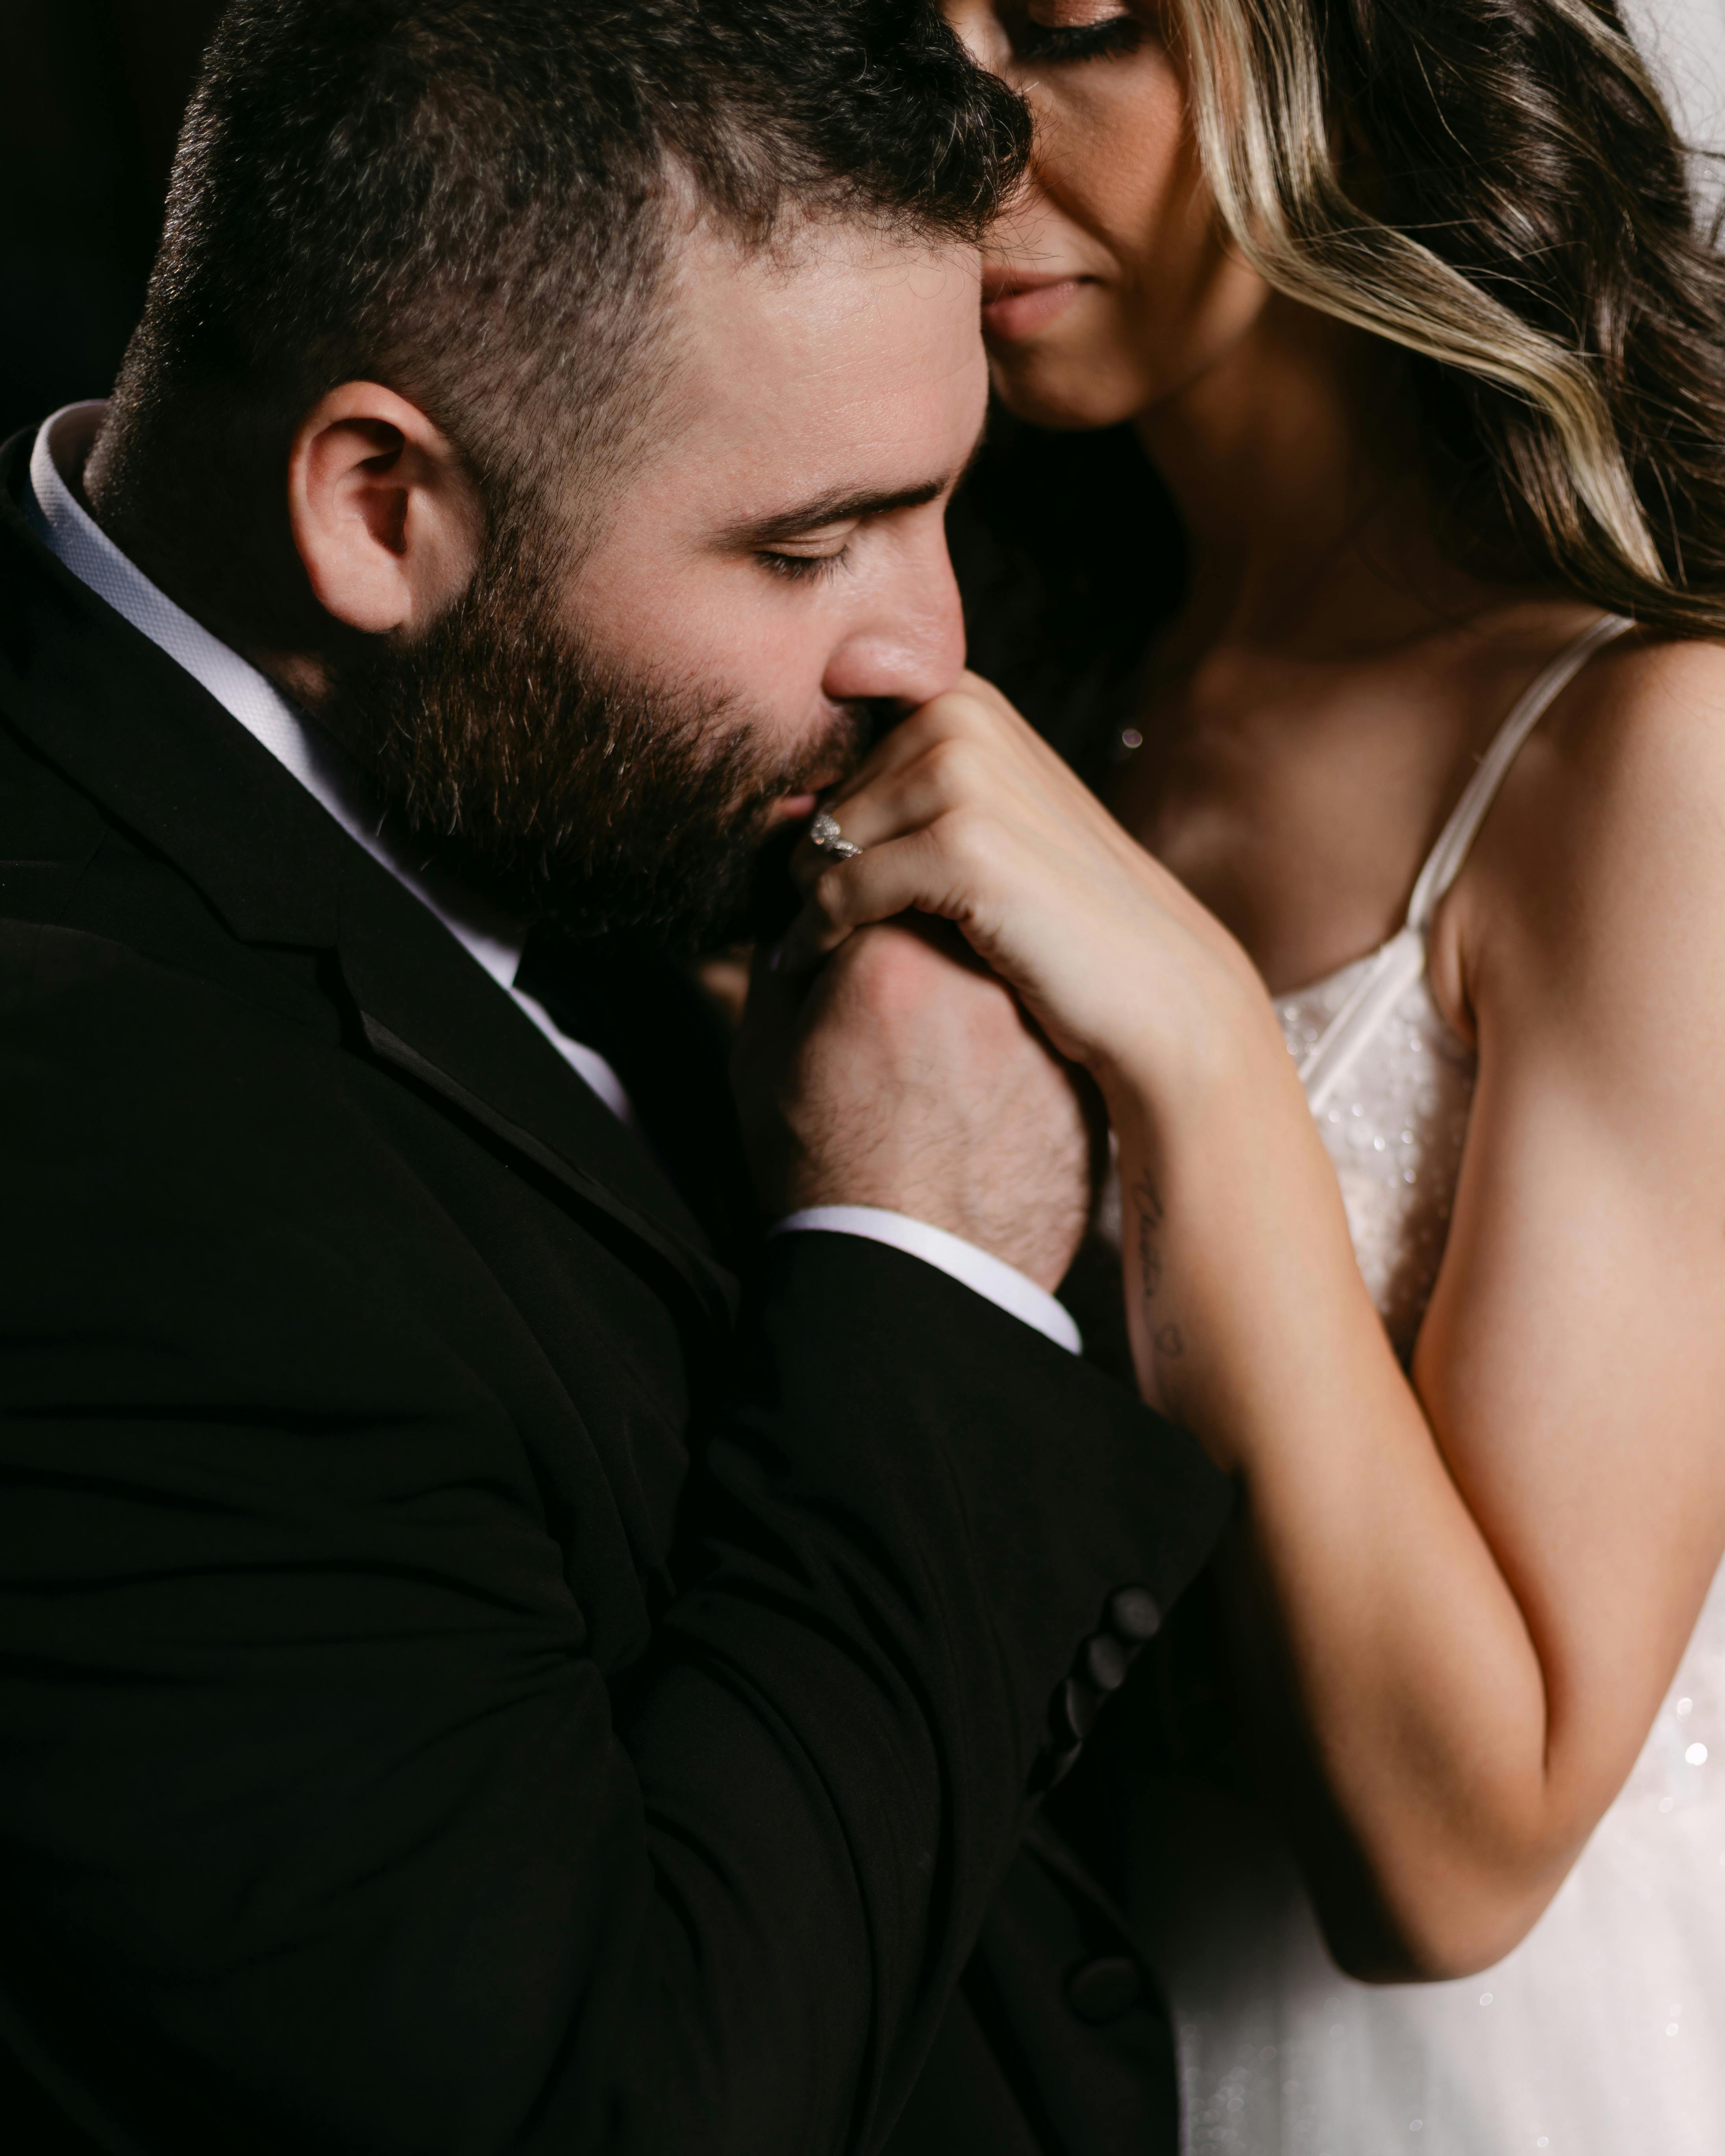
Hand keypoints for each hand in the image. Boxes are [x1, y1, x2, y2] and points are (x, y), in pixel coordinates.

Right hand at [733, 919, 1099, 1290]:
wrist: (910, 1283)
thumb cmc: (822, 1176)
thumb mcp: (763, 1063)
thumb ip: (778, 969)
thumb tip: (793, 917)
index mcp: (887, 960)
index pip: (871, 886)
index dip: (844, 921)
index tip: (834, 967)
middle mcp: (976, 977)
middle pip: (945, 918)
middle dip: (913, 946)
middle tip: (885, 1015)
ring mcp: (1036, 1026)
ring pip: (999, 969)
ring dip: (966, 988)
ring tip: (930, 1059)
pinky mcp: (1075, 1075)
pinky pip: (1039, 1027)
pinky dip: (1009, 1041)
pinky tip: (976, 1090)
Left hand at [777, 673, 1273, 1112]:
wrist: (1154, 979)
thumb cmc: (1059, 910)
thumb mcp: (985, 820)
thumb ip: (903, 790)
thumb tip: (781, 804)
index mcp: (962, 700)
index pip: (832, 743)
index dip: (804, 810)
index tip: (788, 871)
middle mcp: (960, 716)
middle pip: (822, 794)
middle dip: (803, 862)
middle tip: (791, 923)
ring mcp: (964, 775)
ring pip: (821, 841)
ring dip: (802, 903)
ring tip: (799, 948)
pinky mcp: (962, 844)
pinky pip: (841, 890)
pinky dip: (815, 935)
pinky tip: (808, 966)